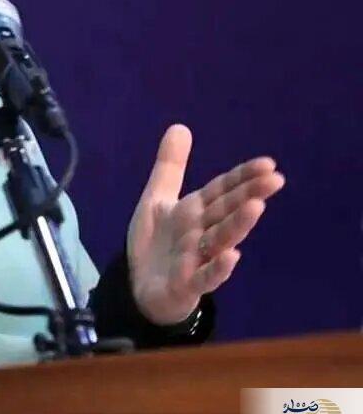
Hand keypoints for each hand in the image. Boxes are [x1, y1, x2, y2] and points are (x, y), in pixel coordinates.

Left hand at [127, 124, 284, 324]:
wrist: (139, 287)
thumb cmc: (157, 244)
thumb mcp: (157, 199)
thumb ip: (170, 167)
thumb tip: (180, 126)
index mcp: (195, 211)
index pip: (223, 190)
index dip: (243, 177)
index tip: (268, 164)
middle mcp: (201, 232)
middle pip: (227, 211)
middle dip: (248, 195)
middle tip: (276, 179)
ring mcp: (197, 258)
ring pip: (220, 240)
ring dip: (237, 225)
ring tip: (255, 207)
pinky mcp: (187, 284)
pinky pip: (205, 276)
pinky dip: (218, 268)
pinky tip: (232, 255)